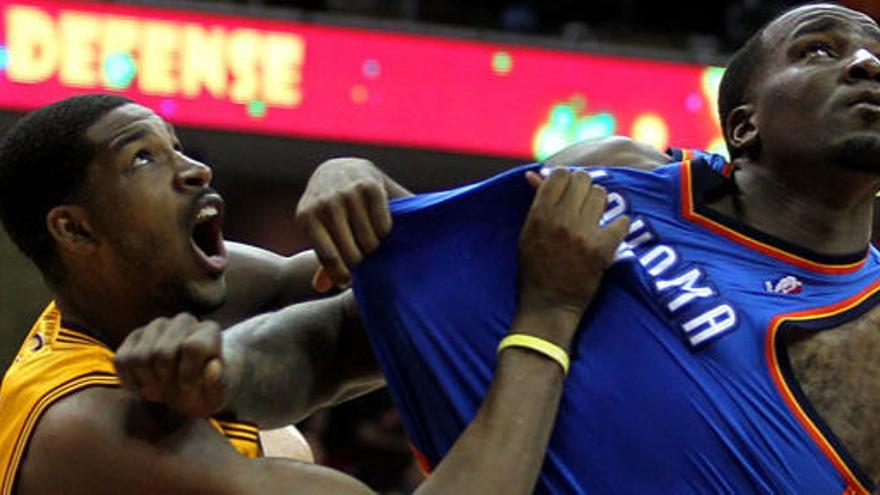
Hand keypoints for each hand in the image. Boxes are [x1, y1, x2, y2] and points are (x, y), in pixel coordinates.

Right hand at [114, 313, 225, 416]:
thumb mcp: (216, 397)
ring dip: (147, 381)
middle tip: (171, 391)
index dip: (188, 374)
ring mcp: (158, 325)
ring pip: (139, 357)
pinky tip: (144, 385)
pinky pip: (121, 360)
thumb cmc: (204, 392)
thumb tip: (213, 366)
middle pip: (162, 352)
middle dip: (165, 380)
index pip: (192, 347)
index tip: (190, 387)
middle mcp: (185, 321)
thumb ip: (217, 384)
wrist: (189, 387)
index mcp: (209, 331)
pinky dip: (129, 381)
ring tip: (160, 387)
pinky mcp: (135, 335)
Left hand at [296, 158, 393, 291]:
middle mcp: (326, 203)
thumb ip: (323, 257)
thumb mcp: (319, 230)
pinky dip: (384, 231)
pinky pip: (384, 226)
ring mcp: (348, 193)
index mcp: (307, 217)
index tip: (349, 280)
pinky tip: (378, 226)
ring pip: (370, 241)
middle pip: (353, 253)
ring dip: (373, 246)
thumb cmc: (328, 209)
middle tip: (361, 254)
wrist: (341, 169)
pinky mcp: (370, 186)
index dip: (342, 275)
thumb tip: (320, 288)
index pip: (329, 258)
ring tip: (369, 240)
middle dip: (360, 259)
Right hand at [516, 168, 629, 344]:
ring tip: (594, 216)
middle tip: (583, 201)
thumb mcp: (528, 232)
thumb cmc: (535, 267)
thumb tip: (534, 174)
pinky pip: (622, 221)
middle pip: (582, 180)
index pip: (559, 175)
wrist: (549, 304)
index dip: (565, 178)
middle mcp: (561, 220)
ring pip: (602, 195)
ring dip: (600, 202)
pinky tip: (610, 232)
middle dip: (584, 187)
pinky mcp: (602, 249)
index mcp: (540, 214)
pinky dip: (619, 225)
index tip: (568, 188)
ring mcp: (583, 234)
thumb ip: (535, 202)